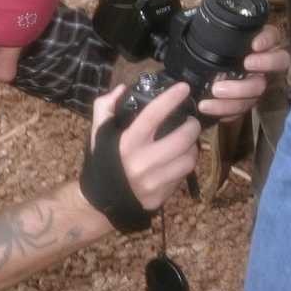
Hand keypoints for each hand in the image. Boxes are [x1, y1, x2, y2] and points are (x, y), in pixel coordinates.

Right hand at [89, 82, 198, 211]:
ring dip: (193, 148)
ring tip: (188, 142)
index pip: (153, 115)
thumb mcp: (97, 133)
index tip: (184, 88)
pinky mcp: (161, 196)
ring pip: (189, 159)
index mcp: (127, 143)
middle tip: (191, 121)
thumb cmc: (101, 162)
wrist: (99, 202)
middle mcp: (142, 162)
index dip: (171, 98)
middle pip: (182, 138)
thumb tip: (123, 89)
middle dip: (192, 126)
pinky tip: (178, 161)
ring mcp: (153, 182)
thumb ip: (105, 106)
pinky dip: (184, 165)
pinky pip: (182, 177)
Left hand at [196, 23, 288, 121]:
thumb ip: (215, 32)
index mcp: (258, 43)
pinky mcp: (245, 103)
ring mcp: (257, 84)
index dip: (268, 40)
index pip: (273, 36)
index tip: (255, 44)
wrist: (196, 77)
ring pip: (258, 91)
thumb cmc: (207, 52)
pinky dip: (225, 110)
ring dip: (238, 92)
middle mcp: (263, 64)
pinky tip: (209, 106)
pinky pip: (241, 109)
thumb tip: (200, 25)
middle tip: (245, 65)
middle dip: (265, 63)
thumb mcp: (211, 39)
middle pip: (278, 64)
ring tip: (215, 91)